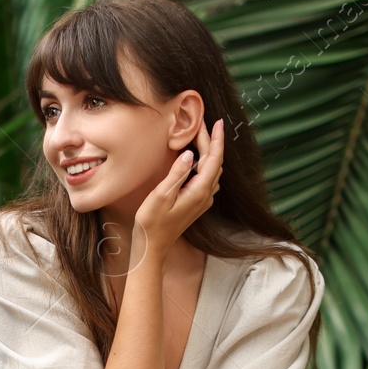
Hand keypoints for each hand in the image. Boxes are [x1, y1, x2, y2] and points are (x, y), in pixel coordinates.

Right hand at [132, 117, 224, 263]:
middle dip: (210, 142)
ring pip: (212, 170)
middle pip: (214, 162)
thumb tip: (189, 154)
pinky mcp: (197, 203)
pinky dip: (204, 163)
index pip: (213, 159)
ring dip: (208, 152)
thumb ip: (177, 174)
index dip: (216, 139)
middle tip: (200, 124)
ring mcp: (202, 200)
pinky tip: (195, 158)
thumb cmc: (152, 222)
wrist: (152, 246)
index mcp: (199, 191)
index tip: (216, 122)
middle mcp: (205, 196)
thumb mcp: (161, 196)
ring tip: (198, 136)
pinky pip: (206, 178)